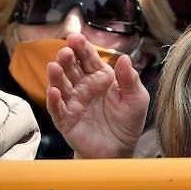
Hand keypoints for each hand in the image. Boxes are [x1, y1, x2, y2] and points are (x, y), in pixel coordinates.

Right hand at [46, 32, 150, 158]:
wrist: (119, 151)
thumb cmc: (127, 123)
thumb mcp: (136, 100)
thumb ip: (131, 80)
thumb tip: (125, 58)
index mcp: (100, 78)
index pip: (89, 59)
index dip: (82, 48)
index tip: (76, 38)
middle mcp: (83, 87)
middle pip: (71, 69)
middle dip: (67, 59)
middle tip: (65, 51)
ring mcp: (73, 103)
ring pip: (61, 86)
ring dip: (56, 76)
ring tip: (54, 66)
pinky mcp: (66, 121)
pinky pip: (58, 109)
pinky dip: (54, 101)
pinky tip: (54, 92)